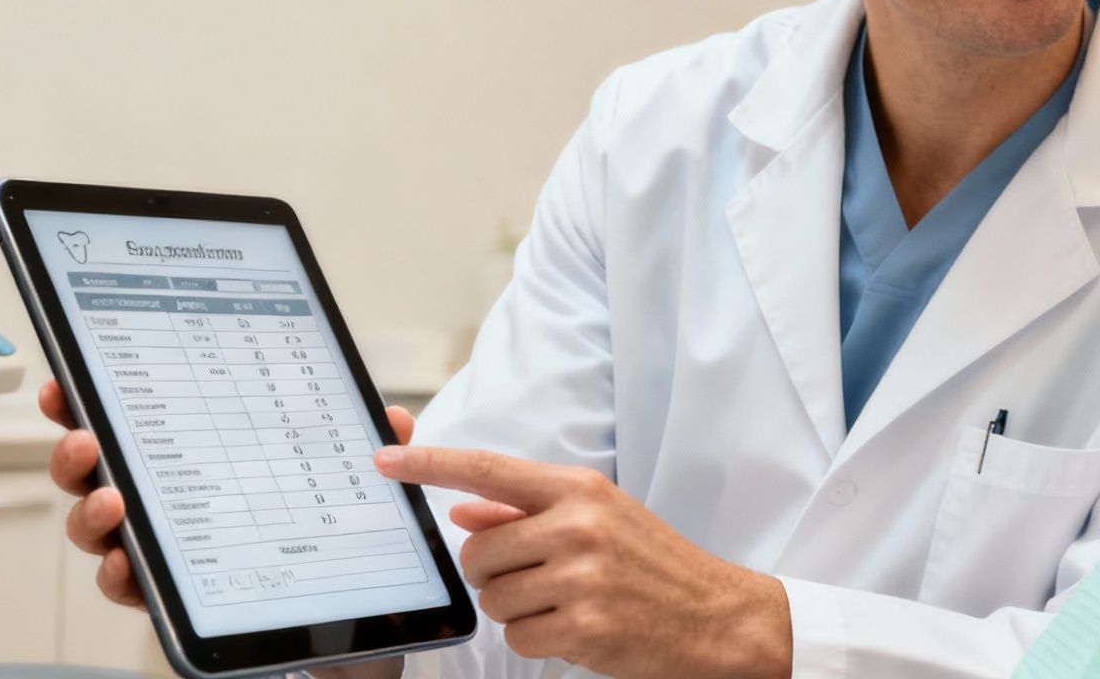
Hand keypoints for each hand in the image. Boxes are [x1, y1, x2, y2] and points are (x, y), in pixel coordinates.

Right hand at [39, 379, 417, 607]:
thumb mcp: (348, 482)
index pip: (136, 423)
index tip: (68, 384)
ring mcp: (165, 551)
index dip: (93, 404)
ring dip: (92, 515)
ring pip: (103, 531)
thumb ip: (362, 447)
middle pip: (98, 475)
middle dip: (77, 457)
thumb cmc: (327, 537)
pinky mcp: (174, 597)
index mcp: (195, 459)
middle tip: (86, 442)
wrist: (345, 626)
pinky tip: (127, 562)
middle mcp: (167, 504)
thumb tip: (389, 417)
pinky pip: (132, 588)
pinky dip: (121, 575)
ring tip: (110, 502)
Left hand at [374, 446, 792, 678]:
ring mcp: (582, 577)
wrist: (715, 616)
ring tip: (564, 604)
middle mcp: (580, 525)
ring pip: (493, 598)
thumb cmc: (654, 564)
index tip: (384, 459)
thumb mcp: (601, 518)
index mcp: (580, 490)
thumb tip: (464, 510)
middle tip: (538, 578)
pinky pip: (519, 638)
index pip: (488, 468)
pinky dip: (538, 641)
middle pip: (478, 550)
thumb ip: (529, 511)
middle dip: (493, 573)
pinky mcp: (584, 628)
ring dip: (517, 611)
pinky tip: (576, 630)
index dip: (430, 464)